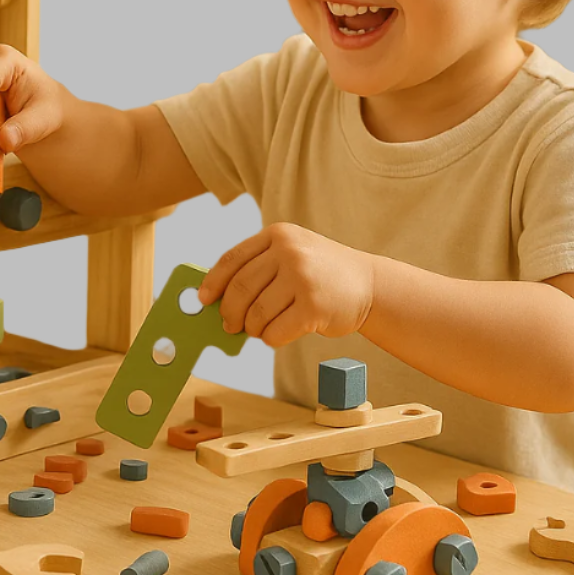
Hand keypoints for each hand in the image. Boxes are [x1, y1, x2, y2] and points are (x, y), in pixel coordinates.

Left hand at [196, 223, 378, 347]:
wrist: (370, 285)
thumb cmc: (322, 275)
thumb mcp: (293, 254)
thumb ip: (259, 268)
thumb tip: (216, 299)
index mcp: (279, 235)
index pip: (232, 259)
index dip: (213, 282)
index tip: (203, 299)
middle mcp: (290, 252)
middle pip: (240, 288)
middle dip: (230, 312)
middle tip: (229, 325)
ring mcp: (303, 278)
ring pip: (256, 314)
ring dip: (253, 328)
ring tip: (260, 329)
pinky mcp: (314, 307)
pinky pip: (275, 332)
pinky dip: (271, 339)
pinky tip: (279, 334)